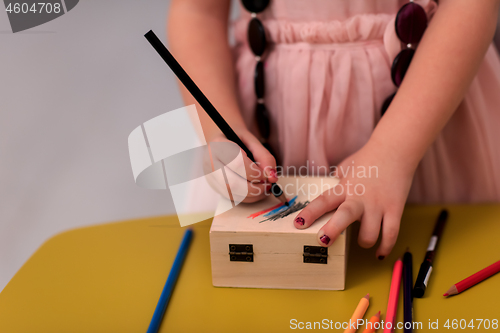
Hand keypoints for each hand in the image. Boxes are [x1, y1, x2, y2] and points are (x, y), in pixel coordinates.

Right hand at [205, 129, 277, 202]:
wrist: (222, 141)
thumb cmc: (237, 139)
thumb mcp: (252, 141)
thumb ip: (264, 156)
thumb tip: (272, 176)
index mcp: (217, 145)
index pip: (236, 163)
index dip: (255, 171)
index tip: (266, 173)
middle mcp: (210, 163)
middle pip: (232, 183)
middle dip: (255, 186)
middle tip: (267, 183)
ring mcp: (211, 177)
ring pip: (233, 193)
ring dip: (254, 193)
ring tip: (265, 186)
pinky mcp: (216, 188)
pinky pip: (234, 198)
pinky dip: (250, 197)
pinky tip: (258, 190)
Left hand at [293, 139, 415, 258]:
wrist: (396, 149)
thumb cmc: (368, 158)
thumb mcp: (346, 167)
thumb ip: (337, 181)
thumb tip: (329, 189)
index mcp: (345, 187)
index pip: (323, 200)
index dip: (310, 213)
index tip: (298, 224)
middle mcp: (360, 197)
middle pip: (344, 215)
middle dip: (333, 230)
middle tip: (323, 241)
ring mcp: (378, 205)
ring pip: (370, 232)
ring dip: (364, 242)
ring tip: (363, 241)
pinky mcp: (395, 209)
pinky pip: (391, 233)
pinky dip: (385, 246)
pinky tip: (379, 253)